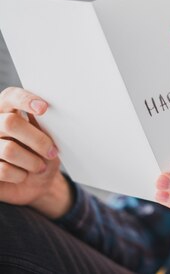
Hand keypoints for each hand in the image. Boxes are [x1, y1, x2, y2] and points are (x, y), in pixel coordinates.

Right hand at [0, 87, 70, 217]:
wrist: (35, 184)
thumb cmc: (42, 157)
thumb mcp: (48, 141)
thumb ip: (44, 126)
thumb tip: (49, 114)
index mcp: (9, 111)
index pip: (11, 96)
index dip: (25, 100)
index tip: (44, 108)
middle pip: (10, 123)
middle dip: (37, 140)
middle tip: (52, 152)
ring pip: (9, 149)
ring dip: (32, 162)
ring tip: (40, 166)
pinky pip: (2, 170)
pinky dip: (19, 175)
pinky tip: (23, 175)